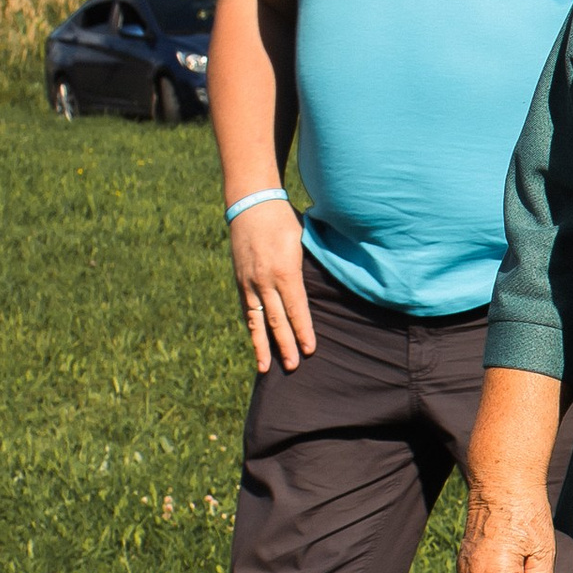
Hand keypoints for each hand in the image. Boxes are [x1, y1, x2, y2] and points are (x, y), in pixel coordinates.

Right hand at [229, 199, 313, 371]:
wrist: (251, 204)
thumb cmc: (284, 221)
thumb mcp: (304, 241)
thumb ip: (312, 267)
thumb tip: (332, 282)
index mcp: (285, 271)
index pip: (297, 309)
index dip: (303, 331)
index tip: (310, 349)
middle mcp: (264, 281)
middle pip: (277, 320)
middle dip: (286, 345)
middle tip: (294, 366)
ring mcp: (248, 282)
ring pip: (256, 321)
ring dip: (262, 345)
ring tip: (266, 368)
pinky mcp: (240, 281)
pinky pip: (246, 311)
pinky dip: (251, 329)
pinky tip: (255, 344)